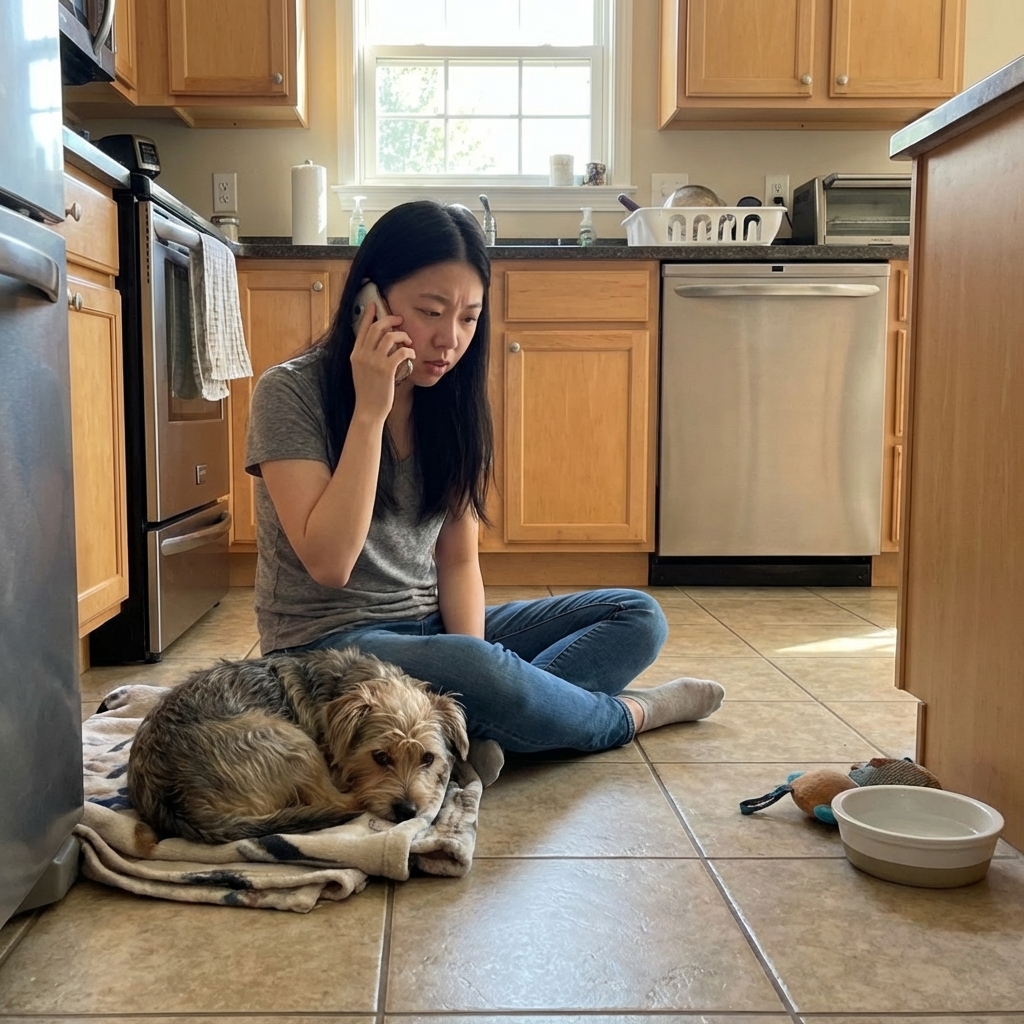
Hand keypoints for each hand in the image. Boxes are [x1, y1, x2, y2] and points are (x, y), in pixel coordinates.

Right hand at [350, 303, 415, 421]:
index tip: (375, 305)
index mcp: (355, 354)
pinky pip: (400, 351)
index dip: (370, 315)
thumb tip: (380, 344)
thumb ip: (367, 357)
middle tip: (400, 321)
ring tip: (408, 342)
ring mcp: (374, 362)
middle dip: (391, 320)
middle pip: (377, 327)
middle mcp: (362, 355)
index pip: (362, 329)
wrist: (368, 411)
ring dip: (402, 336)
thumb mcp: (361, 371)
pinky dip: (408, 350)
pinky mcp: (386, 369)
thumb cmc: (368, 393)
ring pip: (390, 336)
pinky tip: (411, 354)